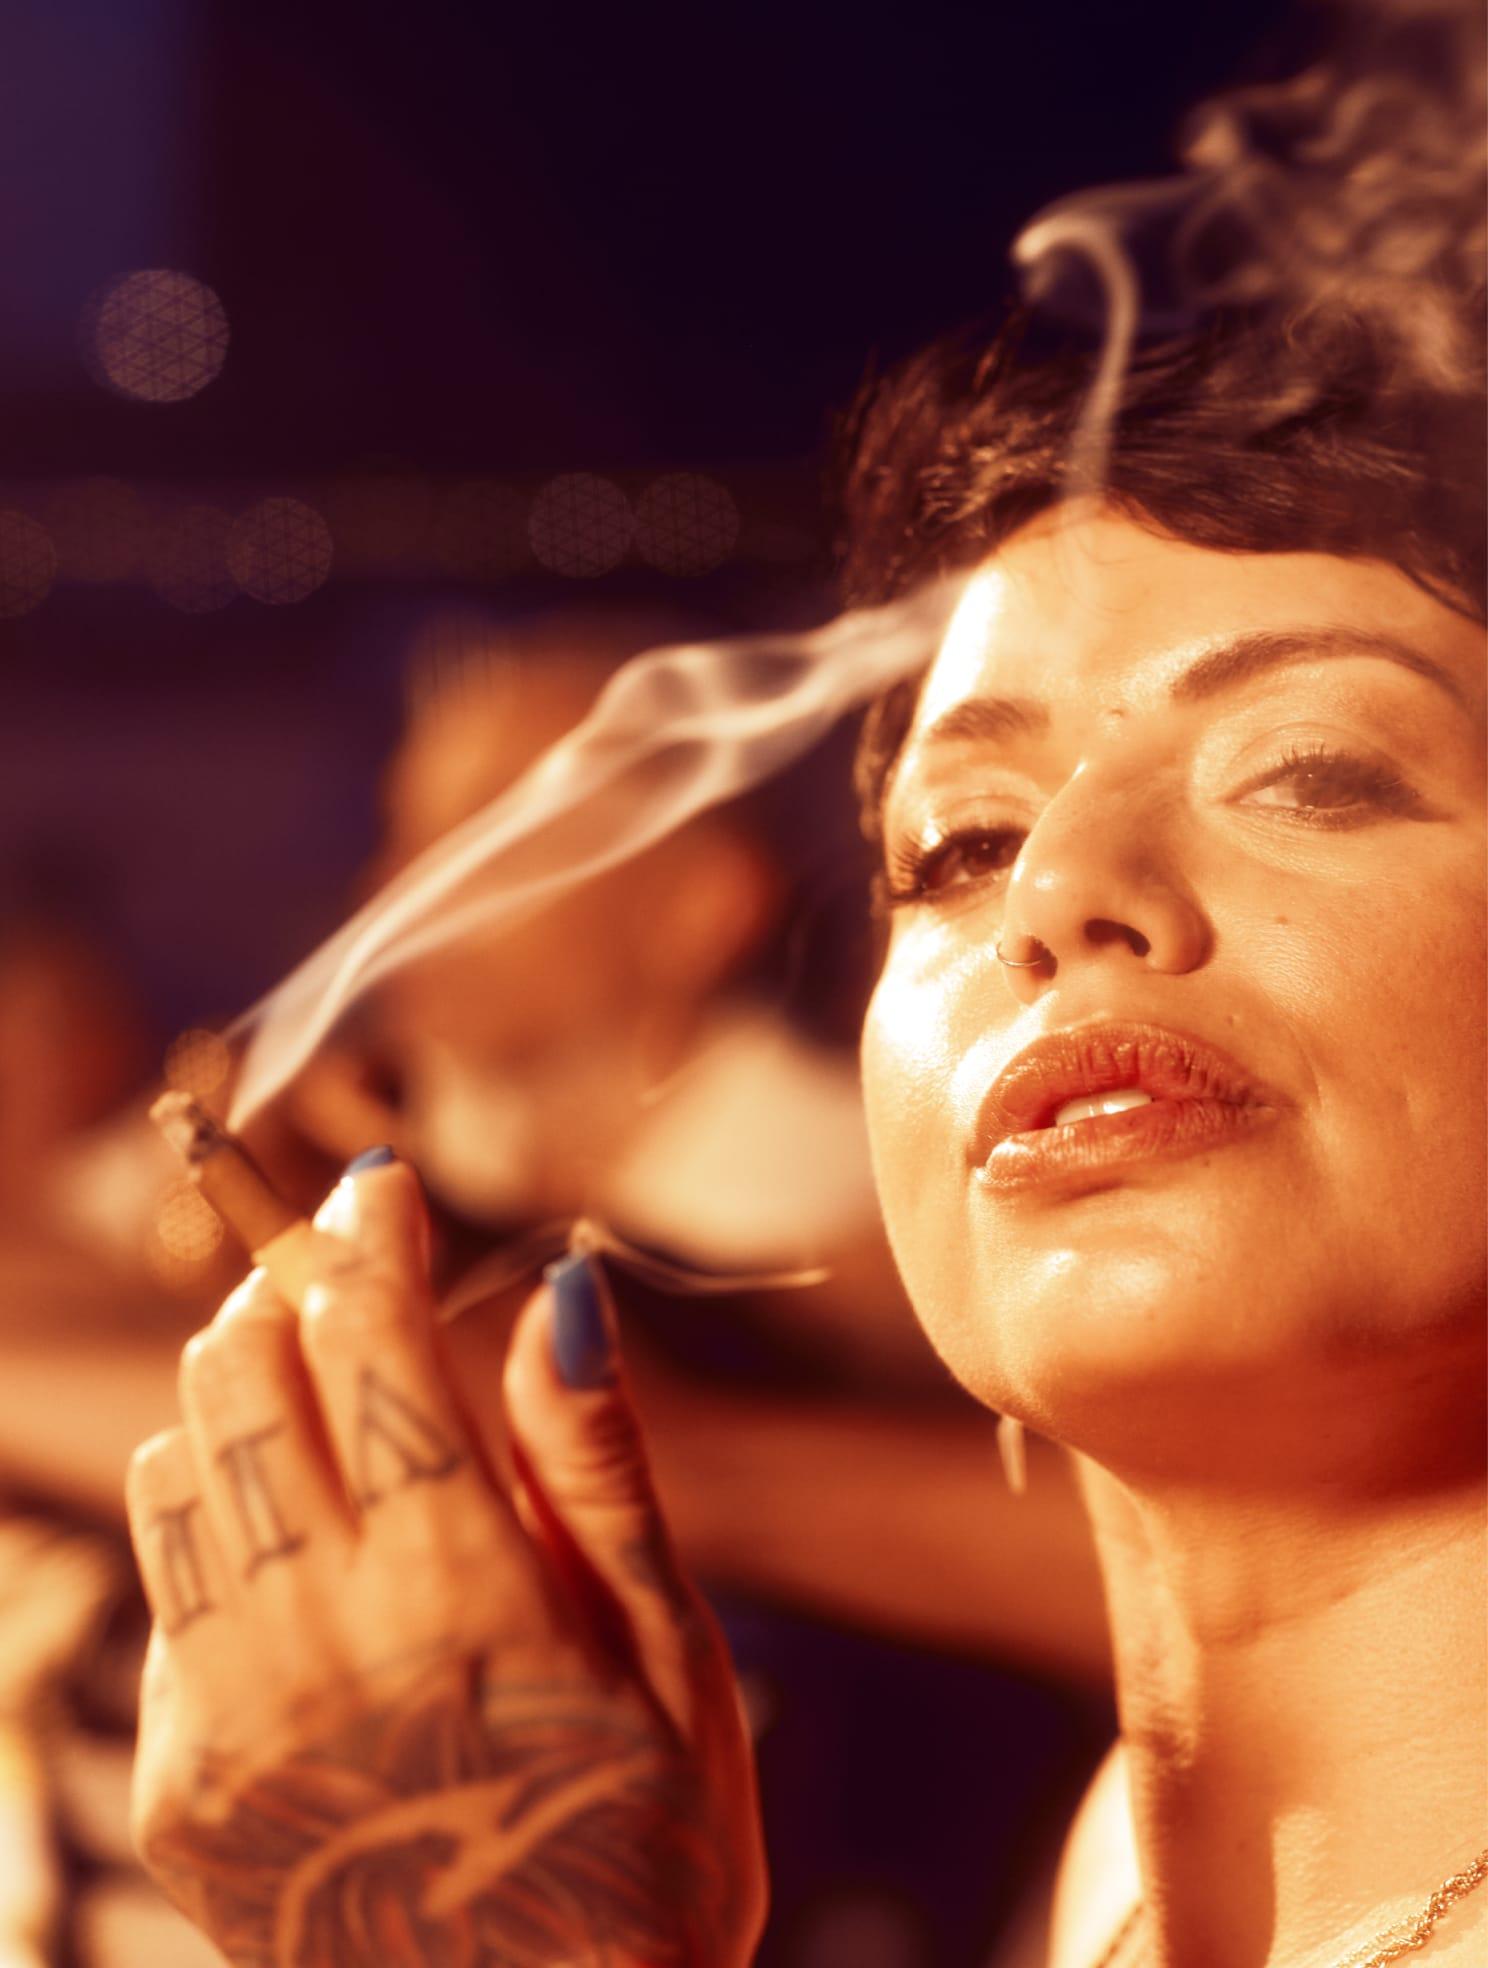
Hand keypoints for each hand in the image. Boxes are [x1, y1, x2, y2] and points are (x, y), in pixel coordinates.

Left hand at [125, 1155, 766, 1966]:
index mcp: (459, 1599)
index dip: (367, 1234)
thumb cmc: (649, 1852)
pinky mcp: (183, 1782)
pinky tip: (306, 1532)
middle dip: (291, 1289)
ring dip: (243, 1386)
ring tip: (328, 1386)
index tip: (383, 1181)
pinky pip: (165, 1579)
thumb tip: (559, 1291)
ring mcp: (227, 1720)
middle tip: (358, 1276)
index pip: (366, 1345)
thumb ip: (596, 1469)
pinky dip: (220, 1505)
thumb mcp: (672, 1661)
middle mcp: (315, 1646)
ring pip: (179, 1461)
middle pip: (238, 1375)